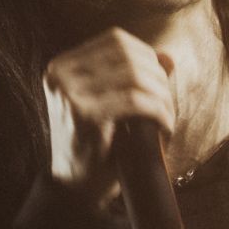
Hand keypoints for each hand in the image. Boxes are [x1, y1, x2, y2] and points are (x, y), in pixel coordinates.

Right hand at [43, 26, 175, 207]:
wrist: (75, 189)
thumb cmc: (97, 147)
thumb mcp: (112, 105)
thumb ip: (134, 77)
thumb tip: (168, 57)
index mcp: (62, 65)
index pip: (116, 40)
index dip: (147, 55)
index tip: (161, 82)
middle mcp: (61, 73)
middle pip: (128, 55)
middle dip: (158, 78)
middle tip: (168, 105)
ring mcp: (69, 92)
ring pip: (135, 77)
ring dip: (162, 98)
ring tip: (168, 118)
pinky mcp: (84, 114)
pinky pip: (137, 101)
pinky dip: (159, 112)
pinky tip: (165, 128)